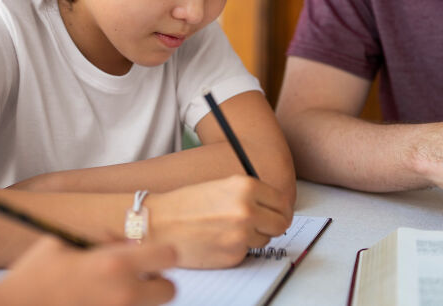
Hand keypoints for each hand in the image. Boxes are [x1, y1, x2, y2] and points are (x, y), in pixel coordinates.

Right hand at [0, 237, 175, 305]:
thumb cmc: (31, 275)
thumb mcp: (61, 243)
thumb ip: (97, 242)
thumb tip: (120, 244)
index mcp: (114, 263)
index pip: (169, 254)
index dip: (161, 253)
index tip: (146, 255)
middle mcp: (123, 293)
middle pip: (170, 290)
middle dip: (157, 283)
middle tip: (135, 279)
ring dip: (138, 301)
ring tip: (109, 294)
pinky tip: (95, 304)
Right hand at [149, 175, 293, 267]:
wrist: (159, 223)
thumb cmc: (186, 203)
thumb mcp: (222, 186)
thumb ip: (250, 194)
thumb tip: (275, 208)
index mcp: (246, 186)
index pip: (283, 202)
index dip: (280, 209)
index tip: (276, 213)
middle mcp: (247, 210)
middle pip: (281, 224)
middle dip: (272, 225)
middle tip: (260, 225)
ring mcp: (241, 235)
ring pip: (265, 240)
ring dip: (253, 237)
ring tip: (228, 229)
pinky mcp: (233, 255)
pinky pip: (246, 253)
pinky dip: (236, 249)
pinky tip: (218, 240)